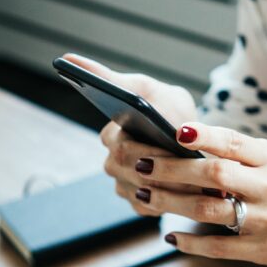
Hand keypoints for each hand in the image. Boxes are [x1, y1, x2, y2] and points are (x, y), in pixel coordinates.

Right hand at [62, 53, 201, 216]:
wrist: (199, 142)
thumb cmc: (169, 111)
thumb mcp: (147, 89)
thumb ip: (111, 78)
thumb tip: (66, 58)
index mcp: (111, 135)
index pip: (116, 144)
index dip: (140, 146)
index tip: (161, 141)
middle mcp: (113, 163)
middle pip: (128, 170)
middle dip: (157, 164)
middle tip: (182, 159)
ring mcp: (124, 186)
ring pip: (139, 190)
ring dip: (167, 183)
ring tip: (192, 176)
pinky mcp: (140, 205)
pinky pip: (149, 207)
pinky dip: (169, 199)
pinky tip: (186, 190)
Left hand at [135, 121, 266, 266]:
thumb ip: (250, 158)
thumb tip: (197, 145)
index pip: (234, 141)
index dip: (203, 135)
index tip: (174, 130)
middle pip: (213, 173)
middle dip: (170, 168)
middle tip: (139, 162)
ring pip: (208, 209)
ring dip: (170, 203)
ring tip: (144, 197)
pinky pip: (220, 248)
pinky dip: (192, 243)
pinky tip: (172, 239)